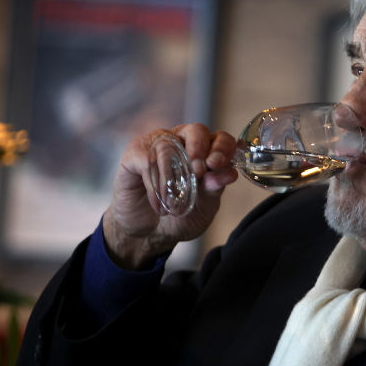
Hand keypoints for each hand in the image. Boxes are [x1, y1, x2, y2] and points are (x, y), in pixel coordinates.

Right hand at [103, 124, 237, 268]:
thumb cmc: (181, 216)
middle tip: (198, 172)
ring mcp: (157, 145)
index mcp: (206, 152)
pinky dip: (154, 186)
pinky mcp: (134, 154)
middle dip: (199, 149)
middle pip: (196, 130)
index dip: (222, 147)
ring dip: (173, 176)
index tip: (217, 164)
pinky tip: (158, 205)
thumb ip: (215, 187)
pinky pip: (146, 161)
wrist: (151, 234)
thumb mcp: (204, 205)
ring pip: (168, 145)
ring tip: (173, 204)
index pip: (220, 138)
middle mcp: (182, 142)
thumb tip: (230, 174)